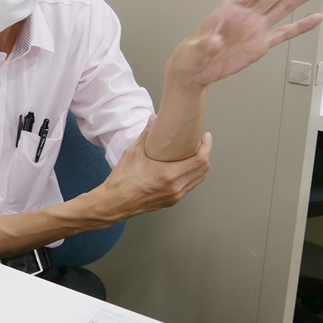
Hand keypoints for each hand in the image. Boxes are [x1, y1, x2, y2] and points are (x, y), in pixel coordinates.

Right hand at [94, 120, 212, 221]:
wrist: (115, 203)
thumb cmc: (122, 180)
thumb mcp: (132, 153)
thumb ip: (146, 135)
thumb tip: (153, 119)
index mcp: (168, 174)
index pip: (200, 160)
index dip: (207, 147)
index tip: (206, 137)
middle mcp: (176, 187)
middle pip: (203, 170)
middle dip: (205, 155)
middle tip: (199, 144)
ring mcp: (175, 196)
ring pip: (198, 179)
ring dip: (200, 166)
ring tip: (193, 155)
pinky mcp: (172, 201)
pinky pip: (189, 187)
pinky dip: (192, 176)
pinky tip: (184, 169)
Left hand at [168, 0, 322, 86]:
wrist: (195, 71)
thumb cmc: (190, 55)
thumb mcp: (194, 50)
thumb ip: (206, 45)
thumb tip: (215, 43)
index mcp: (230, 9)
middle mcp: (247, 15)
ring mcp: (256, 28)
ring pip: (284, 7)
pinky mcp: (261, 44)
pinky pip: (284, 33)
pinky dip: (301, 26)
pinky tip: (316, 18)